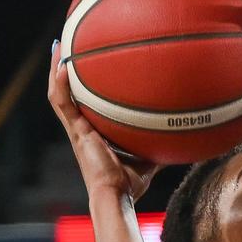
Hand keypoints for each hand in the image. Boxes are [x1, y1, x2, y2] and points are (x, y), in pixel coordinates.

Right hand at [48, 44, 160, 200]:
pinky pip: (63, 103)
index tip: (84, 64)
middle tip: (66, 45)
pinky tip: (63, 66)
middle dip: (64, 69)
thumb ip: (161, 144)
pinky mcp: (75, 132)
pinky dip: (61, 85)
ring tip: (58, 46)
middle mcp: (81, 128)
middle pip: (67, 93)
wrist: (115, 196)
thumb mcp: (149, 158)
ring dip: (56, 69)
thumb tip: (185, 137)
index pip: (83, 103)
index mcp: (93, 132)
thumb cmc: (130, 184)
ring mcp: (76, 129)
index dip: (81, 84)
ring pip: (58, 94)